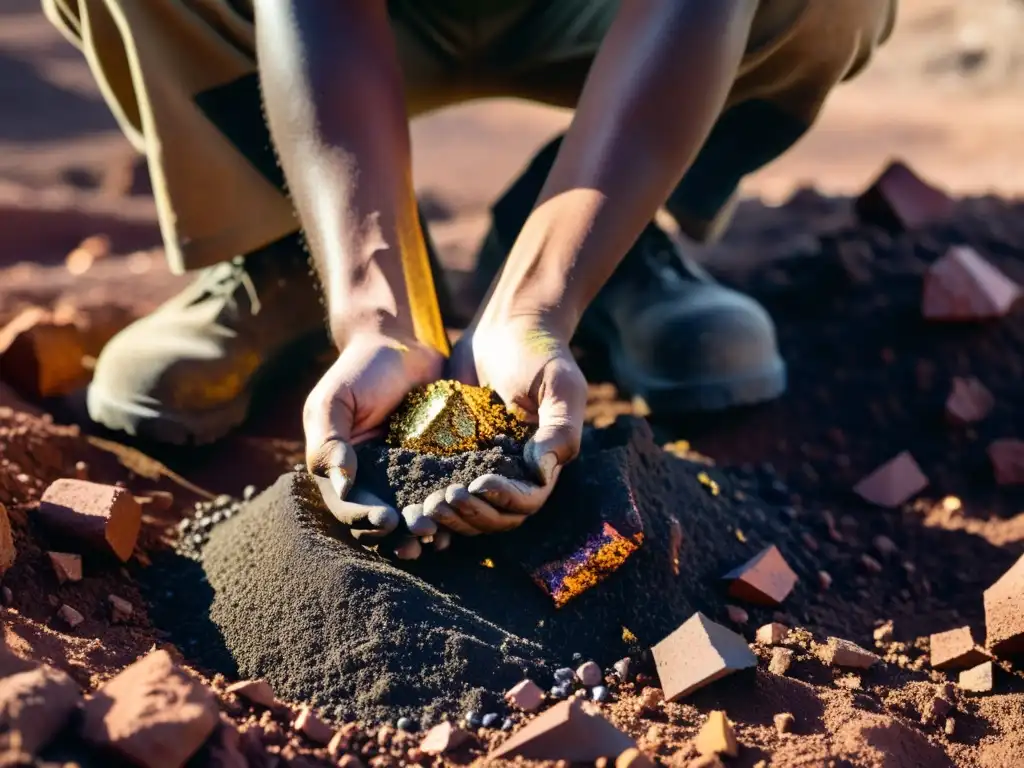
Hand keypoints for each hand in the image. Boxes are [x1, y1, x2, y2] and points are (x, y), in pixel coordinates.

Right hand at [304, 330, 446, 557]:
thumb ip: (328, 441)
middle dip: (400, 535)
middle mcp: (374, 483)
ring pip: (415, 516)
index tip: (386, 520)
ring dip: (427, 530)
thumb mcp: (335, 400)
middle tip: (422, 534)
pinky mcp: (438, 467)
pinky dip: (452, 510)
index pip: (349, 508)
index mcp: (343, 473)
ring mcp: (407, 478)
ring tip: (441, 534)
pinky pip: (443, 495)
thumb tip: (339, 484)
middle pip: (382, 524)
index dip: (365, 520)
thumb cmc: (360, 370)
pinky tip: (465, 515)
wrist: (402, 345)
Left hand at [406, 314, 586, 536]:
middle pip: (496, 516)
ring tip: (424, 506)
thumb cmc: (539, 352)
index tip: (478, 484)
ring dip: (448, 516)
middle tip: (442, 501)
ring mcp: (481, 463)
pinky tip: (408, 498)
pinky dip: (427, 497)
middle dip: (471, 515)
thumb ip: (559, 428)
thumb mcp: (559, 385)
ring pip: (467, 509)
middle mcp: (513, 471)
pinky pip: (440, 484)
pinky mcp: (452, 452)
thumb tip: (540, 474)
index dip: (504, 501)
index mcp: (543, 462)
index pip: (527, 500)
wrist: (504, 325)